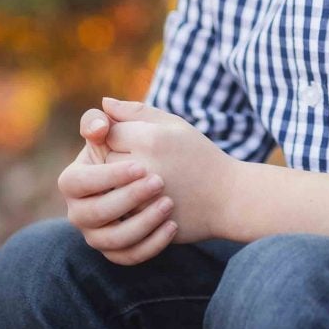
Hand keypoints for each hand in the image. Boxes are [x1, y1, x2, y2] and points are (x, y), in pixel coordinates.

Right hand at [57, 107, 177, 265]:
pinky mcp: (116, 250)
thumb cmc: (162, 149)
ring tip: (169, 204)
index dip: (105, 175)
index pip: (75, 180)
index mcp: (79, 175)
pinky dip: (150, 245)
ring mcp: (96, 232)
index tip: (140, 165)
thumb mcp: (152, 127)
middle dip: (125, 198)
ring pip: (109, 239)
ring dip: (140, 223)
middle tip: (159, 182)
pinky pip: (127, 256)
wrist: (192, 183)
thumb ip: (128, 116)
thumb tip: (105, 104)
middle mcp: (81, 207)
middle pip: (90, 212)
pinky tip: (172, 227)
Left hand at [103, 97, 239, 245]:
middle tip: (147, 162)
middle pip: (102, 160)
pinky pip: (113, 212)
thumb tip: (103, 104)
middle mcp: (142, 168)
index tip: (142, 141)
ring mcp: (140, 200)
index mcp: (150, 139)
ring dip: (117, 185)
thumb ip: (135, 111)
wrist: (227, 198)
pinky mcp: (140, 224)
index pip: (107, 132)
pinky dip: (123, 208)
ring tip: (146, 182)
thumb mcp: (174, 125)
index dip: (121, 135)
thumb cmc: (199, 156)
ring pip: (104, 188)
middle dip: (117, 159)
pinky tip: (145, 203)